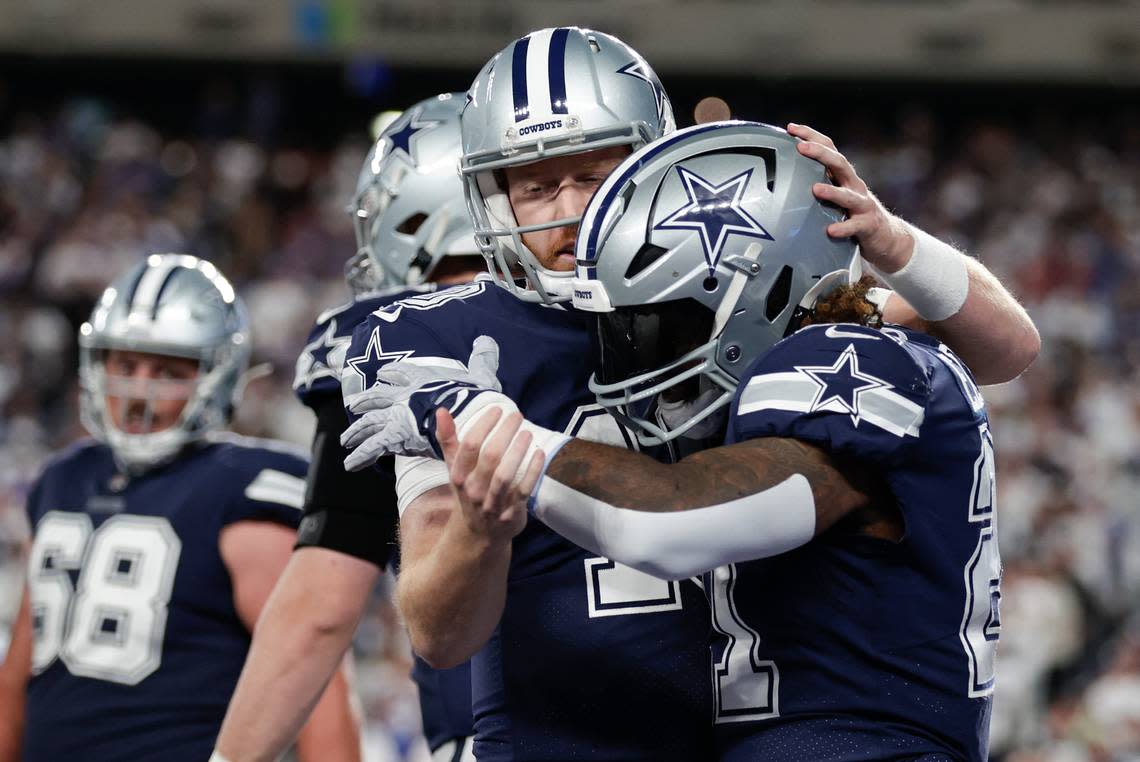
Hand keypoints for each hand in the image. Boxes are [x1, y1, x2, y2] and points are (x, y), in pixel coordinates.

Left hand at [340, 336, 503, 468]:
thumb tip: (486, 340)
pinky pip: (373, 447)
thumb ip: (482, 359)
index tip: (383, 374)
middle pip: (378, 398)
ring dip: (356, 431)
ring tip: (345, 440)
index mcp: (423, 381)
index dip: (392, 373)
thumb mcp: (481, 375)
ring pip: (370, 423)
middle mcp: (405, 397)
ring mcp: (397, 416)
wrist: (465, 414)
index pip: (403, 373)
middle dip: (365, 402)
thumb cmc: (474, 397)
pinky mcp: (395, 436)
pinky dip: (360, 456)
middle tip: (354, 406)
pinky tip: (349, 465)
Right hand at [436, 407, 544, 544]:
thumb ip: (448, 439)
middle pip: (490, 457)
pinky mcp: (510, 513)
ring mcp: (492, 503)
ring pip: (505, 475)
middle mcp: (473, 490)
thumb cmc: (468, 491)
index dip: (484, 425)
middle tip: (516, 416)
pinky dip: (532, 471)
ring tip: (527, 432)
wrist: (478, 533)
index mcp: (459, 476)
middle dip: (505, 433)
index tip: (497, 410)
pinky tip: (539, 453)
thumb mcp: (455, 467)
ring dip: (518, 451)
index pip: (469, 446)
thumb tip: (441, 411)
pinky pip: (524, 490)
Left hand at [787, 122, 914, 273]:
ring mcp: (863, 204)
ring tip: (815, 189)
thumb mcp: (835, 195)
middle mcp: (854, 185)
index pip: (829, 148)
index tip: (790, 128)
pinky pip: (854, 226)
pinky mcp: (868, 225)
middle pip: (839, 163)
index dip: (811, 136)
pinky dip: (843, 227)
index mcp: (843, 176)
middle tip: (801, 148)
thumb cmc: (851, 213)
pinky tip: (830, 230)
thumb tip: (780, 181)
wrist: (885, 236)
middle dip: (820, 153)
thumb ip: (815, 184)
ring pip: (847, 195)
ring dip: (832, 192)